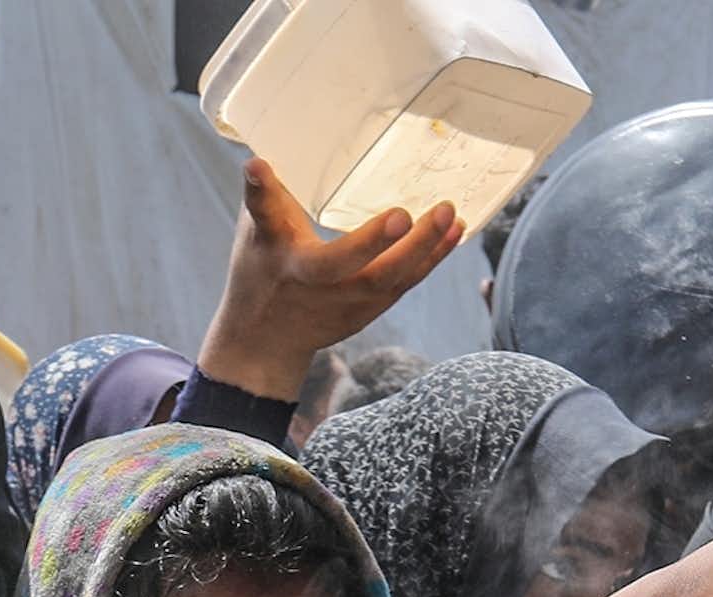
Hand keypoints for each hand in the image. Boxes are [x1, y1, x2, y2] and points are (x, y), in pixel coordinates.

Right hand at [194, 158, 463, 402]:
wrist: (265, 342)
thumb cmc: (262, 270)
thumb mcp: (256, 231)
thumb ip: (269, 193)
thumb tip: (274, 139)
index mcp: (275, 250)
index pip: (265, 216)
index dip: (261, 190)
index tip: (257, 166)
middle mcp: (308, 279)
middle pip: (338, 264)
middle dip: (370, 243)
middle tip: (401, 216)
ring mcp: (343, 299)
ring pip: (384, 278)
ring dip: (420, 248)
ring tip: (448, 213)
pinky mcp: (368, 308)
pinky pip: (404, 282)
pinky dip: (431, 257)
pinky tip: (455, 230)